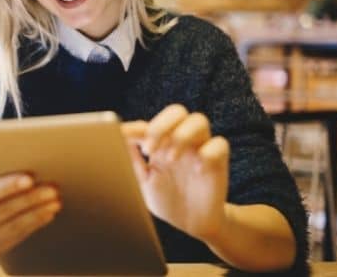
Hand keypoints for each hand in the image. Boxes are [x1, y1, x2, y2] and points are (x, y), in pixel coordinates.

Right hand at [0, 153, 61, 265]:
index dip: (6, 186)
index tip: (29, 177)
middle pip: (4, 212)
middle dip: (30, 198)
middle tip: (51, 186)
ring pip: (15, 226)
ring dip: (38, 211)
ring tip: (55, 198)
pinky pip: (18, 237)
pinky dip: (35, 224)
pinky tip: (48, 212)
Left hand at [122, 104, 229, 242]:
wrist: (192, 224)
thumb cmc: (166, 200)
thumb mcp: (144, 182)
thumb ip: (132, 161)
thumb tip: (117, 139)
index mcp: (161, 143)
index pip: (150, 124)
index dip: (136, 128)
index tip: (123, 136)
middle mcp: (181, 141)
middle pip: (176, 111)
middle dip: (161, 125)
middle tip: (150, 149)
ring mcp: (200, 149)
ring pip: (199, 120)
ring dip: (182, 136)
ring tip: (170, 159)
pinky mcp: (218, 162)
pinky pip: (220, 144)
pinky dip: (208, 153)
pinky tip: (197, 170)